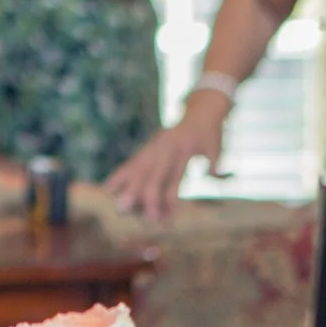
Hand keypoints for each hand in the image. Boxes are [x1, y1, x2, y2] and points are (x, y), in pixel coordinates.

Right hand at [103, 90, 227, 221]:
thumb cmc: (211, 132)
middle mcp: (166, 147)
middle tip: (129, 212)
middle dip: (140, 194)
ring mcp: (155, 146)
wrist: (202, 109)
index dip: (167, 197)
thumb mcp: (217, 147)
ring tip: (118, 206)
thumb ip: (215, 162)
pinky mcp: (149, 147)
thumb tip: (214, 174)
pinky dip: (121, 174)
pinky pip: (133, 162)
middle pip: (150, 174)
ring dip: (127, 187)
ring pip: (138, 168)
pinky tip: (109, 187)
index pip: (173, 176)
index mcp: (184, 148)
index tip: (162, 218)